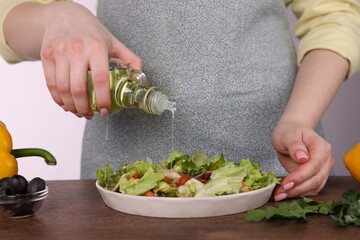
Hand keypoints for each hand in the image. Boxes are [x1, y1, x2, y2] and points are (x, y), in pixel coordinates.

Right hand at [40, 2, 141, 117]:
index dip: (102, 99)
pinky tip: (66, 104)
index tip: (105, 110)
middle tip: (90, 115)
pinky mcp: (47, 55)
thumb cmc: (92, 32)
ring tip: (79, 112)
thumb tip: (139, 81)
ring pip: (63, 89)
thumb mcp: (114, 42)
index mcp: (97, 47)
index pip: (100, 79)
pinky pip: (50, 84)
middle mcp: (77, 50)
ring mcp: (59, 52)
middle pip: (78, 89)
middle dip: (84, 108)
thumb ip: (130, 61)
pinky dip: (58, 99)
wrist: (64, 15)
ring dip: (71, 106)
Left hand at [271, 122, 333, 200]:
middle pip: (316, 179)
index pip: (314, 165)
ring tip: (280, 195)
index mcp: (321, 147)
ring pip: (315, 186)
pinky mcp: (318, 176)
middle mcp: (326, 159)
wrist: (291, 133)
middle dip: (297, 188)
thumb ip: (295, 145)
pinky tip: (286, 193)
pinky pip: (311, 188)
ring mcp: (324, 169)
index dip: (300, 176)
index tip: (285, 184)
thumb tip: (303, 158)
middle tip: (280, 193)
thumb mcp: (288, 135)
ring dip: (298, 193)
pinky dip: (299, 193)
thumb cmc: (289, 132)